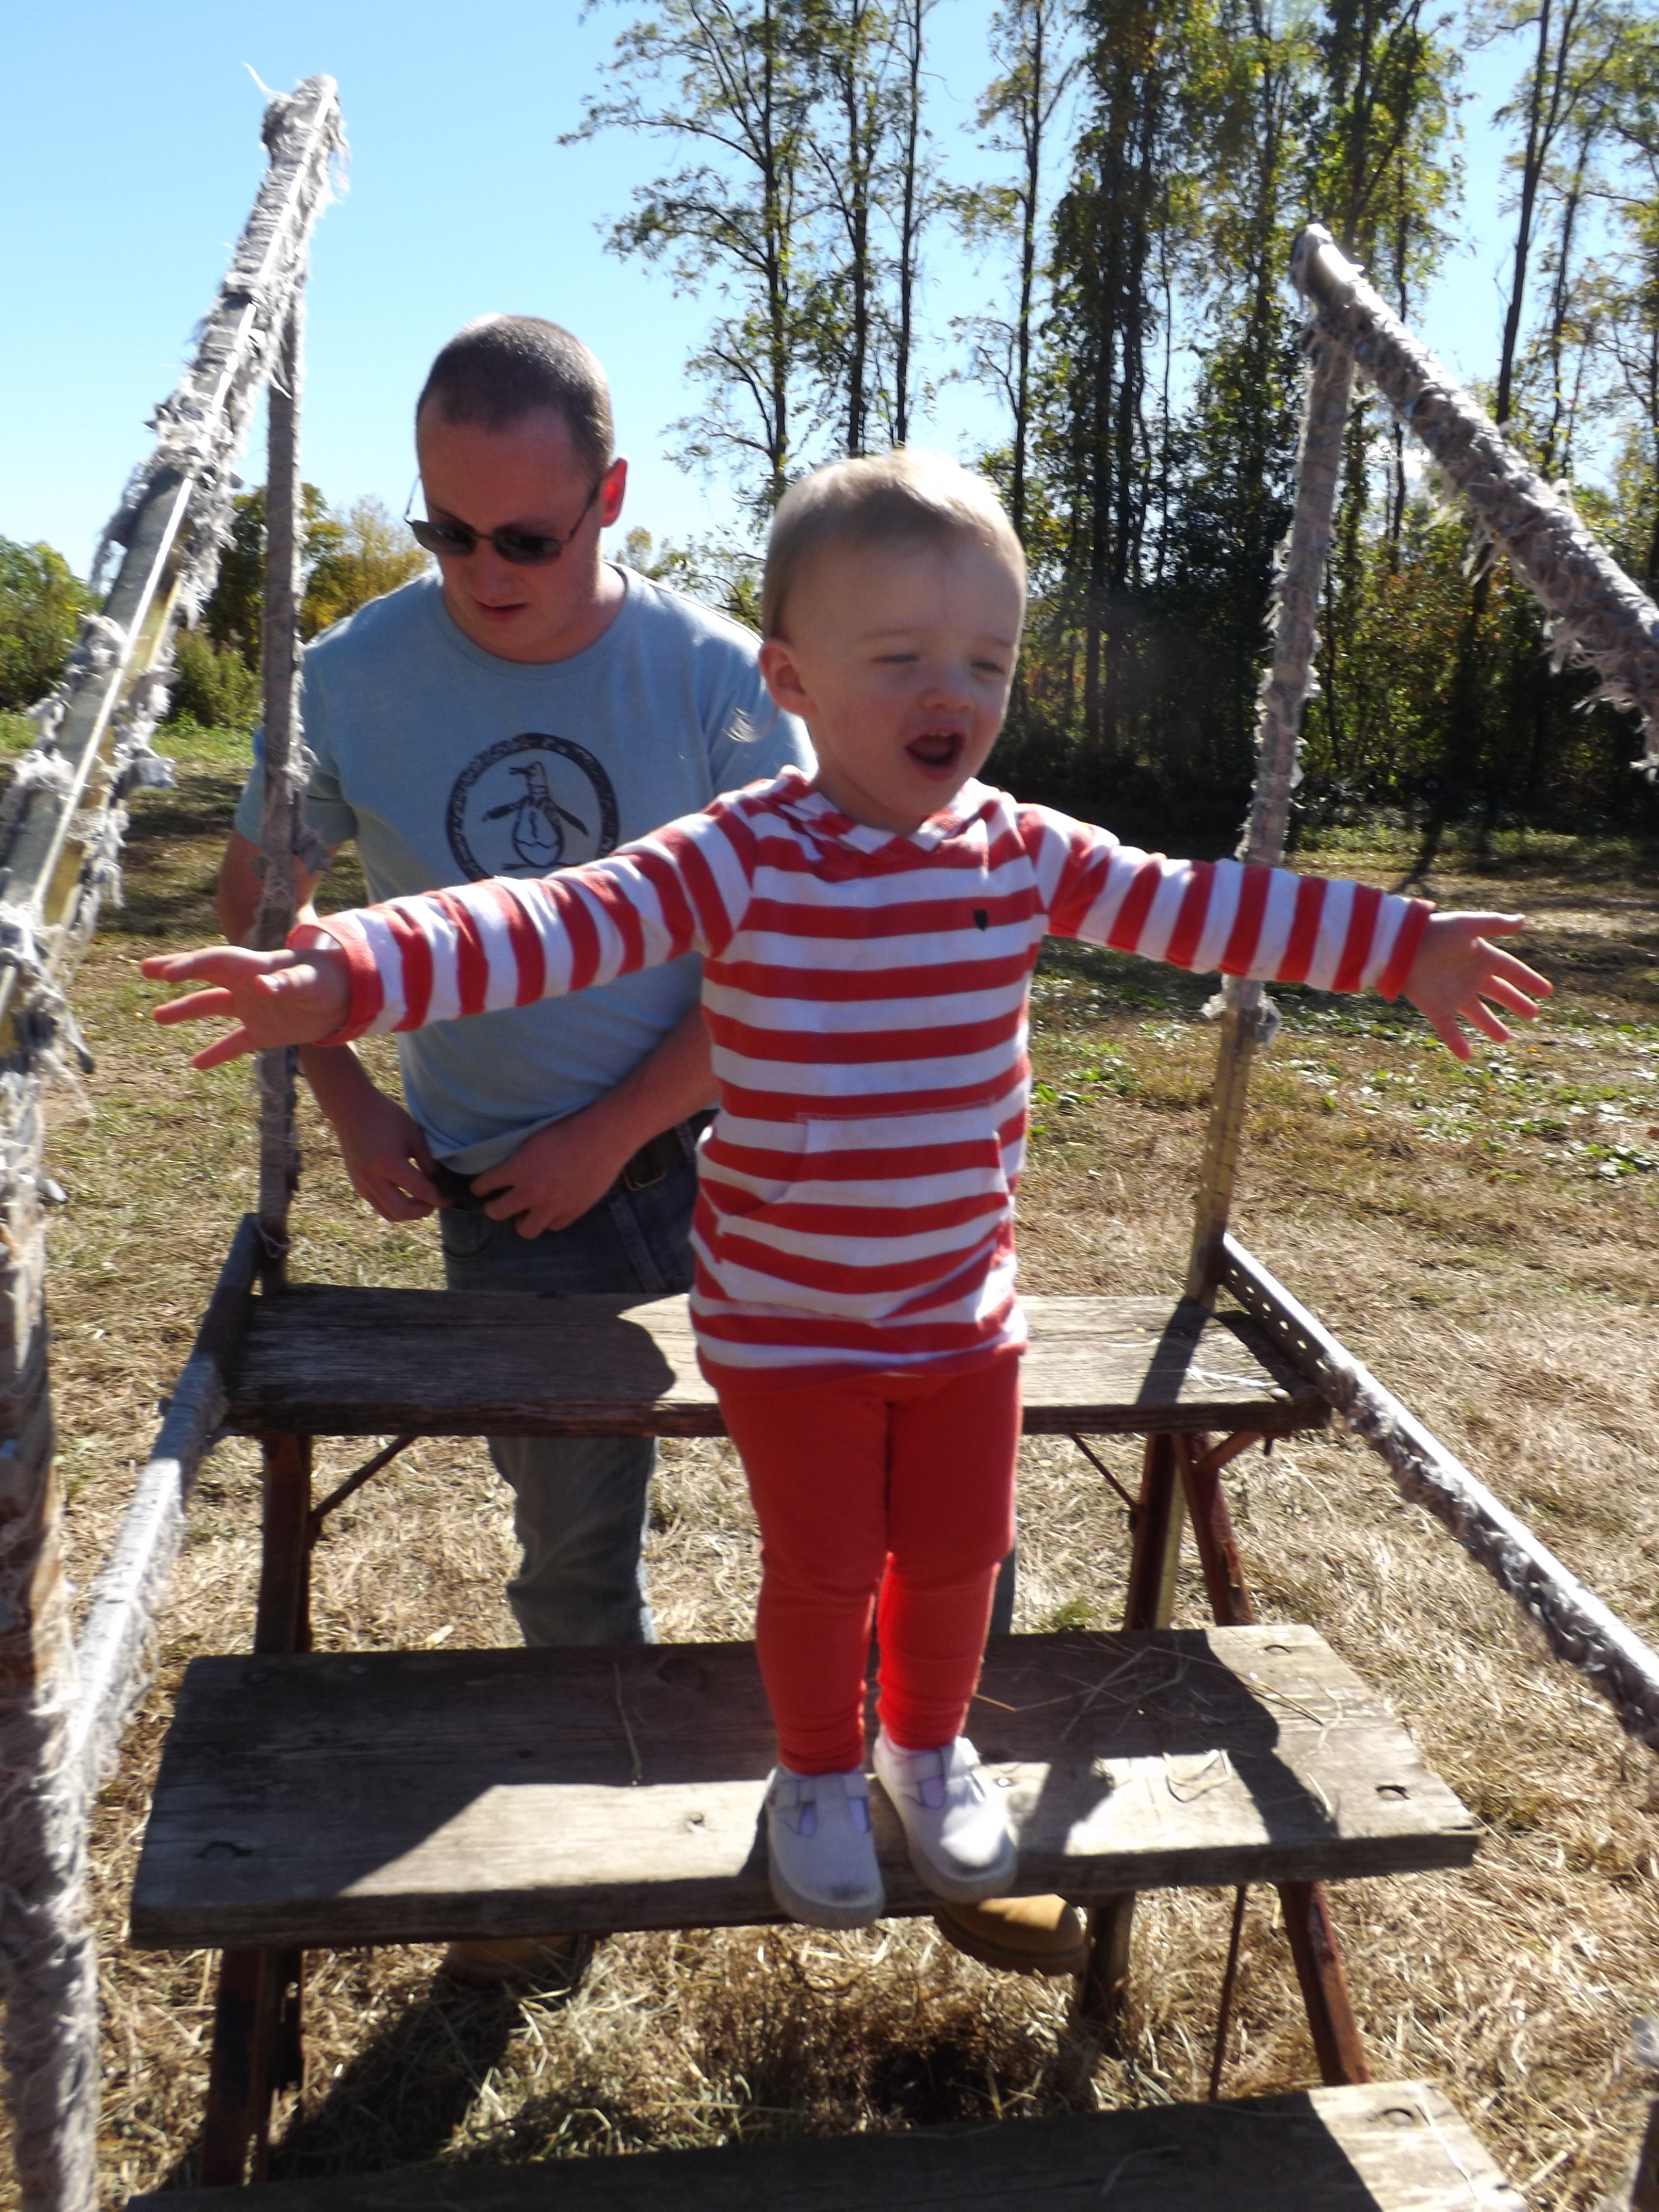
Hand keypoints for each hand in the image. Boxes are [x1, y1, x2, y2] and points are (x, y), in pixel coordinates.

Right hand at [142, 944, 351, 1068]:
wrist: (351, 997)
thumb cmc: (331, 979)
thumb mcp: (312, 981)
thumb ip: (287, 982)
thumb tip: (261, 984)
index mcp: (256, 966)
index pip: (216, 962)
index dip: (190, 965)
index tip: (164, 973)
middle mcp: (248, 985)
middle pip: (205, 977)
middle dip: (176, 972)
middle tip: (145, 970)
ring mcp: (253, 1008)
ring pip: (213, 1008)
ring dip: (186, 1012)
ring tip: (157, 1017)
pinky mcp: (264, 1031)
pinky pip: (234, 1043)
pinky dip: (217, 1053)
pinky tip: (195, 1065)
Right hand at [323, 1070, 443, 1222]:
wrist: (352, 1110)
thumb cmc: (386, 1118)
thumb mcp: (413, 1135)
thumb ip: (427, 1161)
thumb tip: (438, 1182)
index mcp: (389, 1164)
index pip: (421, 1192)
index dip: (440, 1198)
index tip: (452, 1198)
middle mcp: (373, 1179)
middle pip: (403, 1212)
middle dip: (423, 1210)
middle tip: (435, 1201)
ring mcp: (362, 1184)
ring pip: (389, 1214)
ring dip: (408, 1213)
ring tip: (421, 1201)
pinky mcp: (358, 1185)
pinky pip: (379, 1206)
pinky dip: (394, 1207)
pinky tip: (405, 1195)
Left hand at [468, 1101, 637, 1238]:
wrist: (604, 1137)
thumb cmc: (570, 1129)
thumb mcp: (534, 1139)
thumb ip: (518, 1160)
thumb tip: (507, 1170)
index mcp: (517, 1169)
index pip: (484, 1185)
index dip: (479, 1187)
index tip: (479, 1188)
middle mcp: (531, 1192)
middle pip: (498, 1213)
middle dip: (494, 1208)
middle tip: (499, 1203)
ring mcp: (552, 1206)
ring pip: (525, 1230)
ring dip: (523, 1221)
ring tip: (527, 1212)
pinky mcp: (572, 1212)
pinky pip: (553, 1226)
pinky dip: (551, 1219)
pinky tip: (553, 1208)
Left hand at [1402, 912, 1550, 1058]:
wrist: (1401, 946)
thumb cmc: (1435, 932)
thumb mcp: (1468, 925)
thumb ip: (1495, 925)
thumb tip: (1523, 920)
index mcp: (1480, 957)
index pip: (1510, 970)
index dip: (1528, 980)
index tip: (1546, 991)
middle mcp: (1469, 977)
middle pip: (1498, 993)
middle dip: (1515, 1002)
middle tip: (1532, 1014)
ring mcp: (1453, 994)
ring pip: (1477, 1014)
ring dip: (1491, 1026)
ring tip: (1505, 1038)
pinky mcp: (1436, 1008)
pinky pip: (1449, 1029)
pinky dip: (1457, 1042)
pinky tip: (1466, 1056)